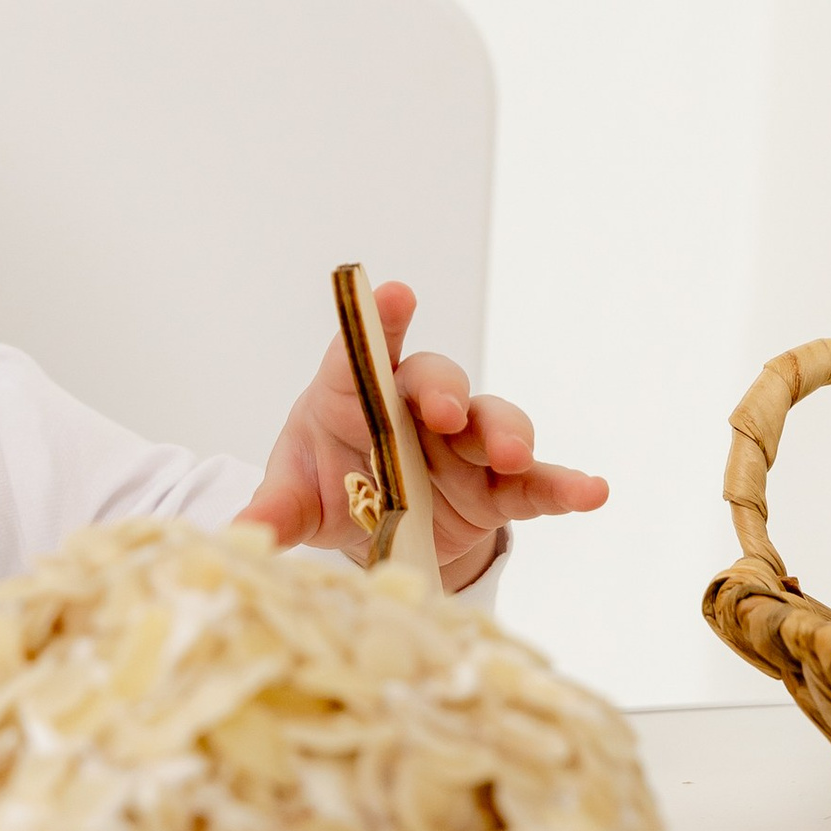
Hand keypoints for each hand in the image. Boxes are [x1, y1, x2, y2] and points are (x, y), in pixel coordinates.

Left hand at [239, 279, 608, 591]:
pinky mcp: (496, 489)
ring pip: (493, 423)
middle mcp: (416, 408)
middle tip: (444, 412)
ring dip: (506, 434)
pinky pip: (533, 483)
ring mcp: (462, 446)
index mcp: (355, 394)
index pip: (364, 350)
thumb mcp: (294, 497)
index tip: (393, 294)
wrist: (373, 531)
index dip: (379, 322)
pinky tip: (592, 491)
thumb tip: (239, 536)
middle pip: (437, 381)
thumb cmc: (330, 485)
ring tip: (513, 455)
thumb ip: (272, 511)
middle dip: (444, 392)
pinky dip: (562, 486)